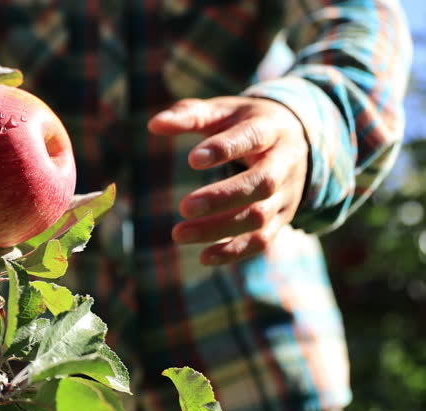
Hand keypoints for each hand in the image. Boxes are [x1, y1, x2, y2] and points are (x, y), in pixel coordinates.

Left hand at [148, 96, 308, 265]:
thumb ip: (189, 115)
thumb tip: (153, 125)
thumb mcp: (223, 112)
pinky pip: (263, 239)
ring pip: (260, 216)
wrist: (297, 138)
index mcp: (270, 129)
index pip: (251, 138)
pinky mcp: (282, 218)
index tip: (192, 160)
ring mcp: (287, 193)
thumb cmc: (246, 123)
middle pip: (262, 183)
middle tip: (184, 207)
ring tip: (178, 234)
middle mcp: (284, 163)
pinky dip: (234, 251)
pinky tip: (203, 257)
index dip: (224, 149)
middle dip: (223, 197)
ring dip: (220, 229)